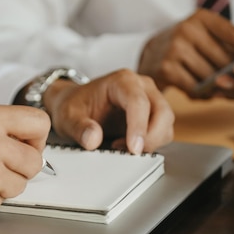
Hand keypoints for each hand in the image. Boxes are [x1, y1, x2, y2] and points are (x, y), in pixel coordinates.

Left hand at [43, 69, 174, 153]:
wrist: (75, 105)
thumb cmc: (75, 105)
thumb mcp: (67, 116)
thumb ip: (79, 127)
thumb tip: (93, 139)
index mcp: (122, 81)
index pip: (138, 101)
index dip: (138, 126)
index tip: (133, 148)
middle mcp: (141, 87)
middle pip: (162, 111)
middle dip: (151, 137)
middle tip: (131, 152)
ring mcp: (150, 100)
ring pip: (166, 123)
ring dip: (151, 141)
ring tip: (122, 147)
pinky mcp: (152, 115)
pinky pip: (163, 132)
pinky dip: (151, 143)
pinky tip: (128, 146)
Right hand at [138, 9, 233, 94]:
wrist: (148, 54)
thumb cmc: (186, 45)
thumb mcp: (204, 33)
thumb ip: (228, 42)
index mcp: (201, 18)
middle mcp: (187, 30)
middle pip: (224, 59)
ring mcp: (175, 50)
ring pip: (211, 77)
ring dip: (221, 86)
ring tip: (230, 90)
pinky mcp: (166, 70)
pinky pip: (195, 88)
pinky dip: (203, 94)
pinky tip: (207, 93)